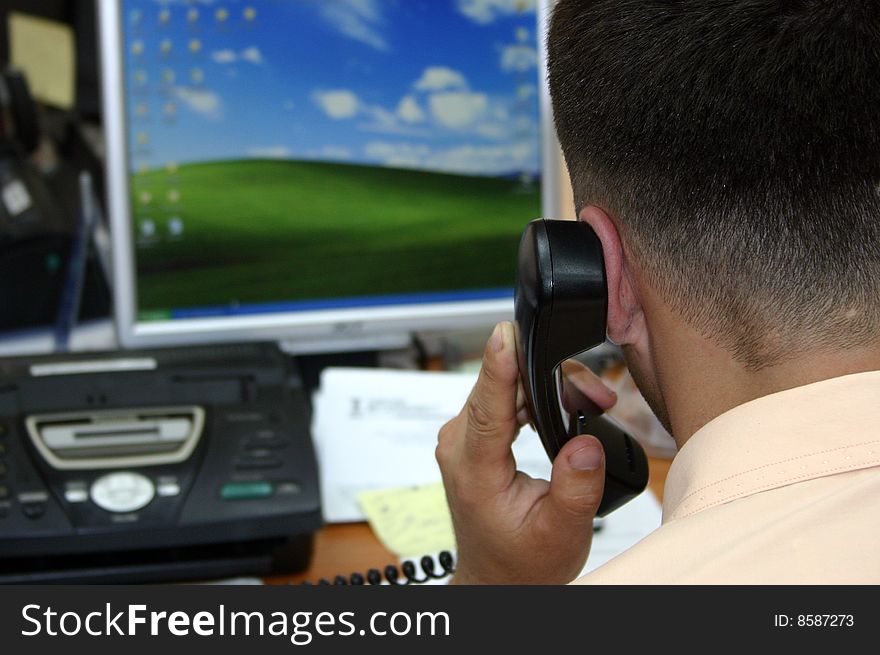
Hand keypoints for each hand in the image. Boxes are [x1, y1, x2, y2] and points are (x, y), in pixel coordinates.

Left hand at [436, 321, 616, 583]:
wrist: (500, 577)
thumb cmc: (522, 560)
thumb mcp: (560, 533)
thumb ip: (575, 489)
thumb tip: (585, 445)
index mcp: (474, 469)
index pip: (485, 406)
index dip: (499, 366)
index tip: (507, 332)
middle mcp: (460, 444)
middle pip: (503, 386)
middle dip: (552, 379)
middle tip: (598, 396)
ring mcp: (465, 436)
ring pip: (507, 387)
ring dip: (549, 387)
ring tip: (592, 403)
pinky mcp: (476, 433)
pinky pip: (505, 398)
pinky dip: (537, 396)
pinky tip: (566, 407)